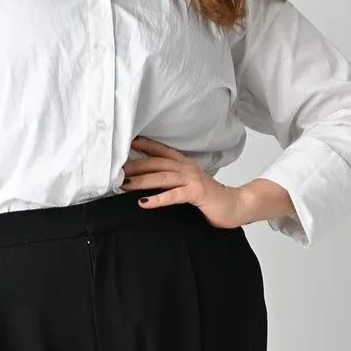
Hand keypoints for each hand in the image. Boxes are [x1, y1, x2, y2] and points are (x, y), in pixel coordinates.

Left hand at [122, 137, 246, 230]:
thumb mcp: (188, 184)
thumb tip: (147, 182)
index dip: (145, 146)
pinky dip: (158, 199)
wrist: (234, 206)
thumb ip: (172, 180)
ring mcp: (192, 179)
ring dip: (141, 180)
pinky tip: (144, 203)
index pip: (162, 151)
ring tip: (124, 184)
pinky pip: (174, 195)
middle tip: (116, 170)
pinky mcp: (197, 193)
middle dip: (135, 165)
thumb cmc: (209, 198)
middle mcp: (187, 168)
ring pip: (162, 177)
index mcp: (184, 164)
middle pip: (157, 163)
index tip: (127, 144)